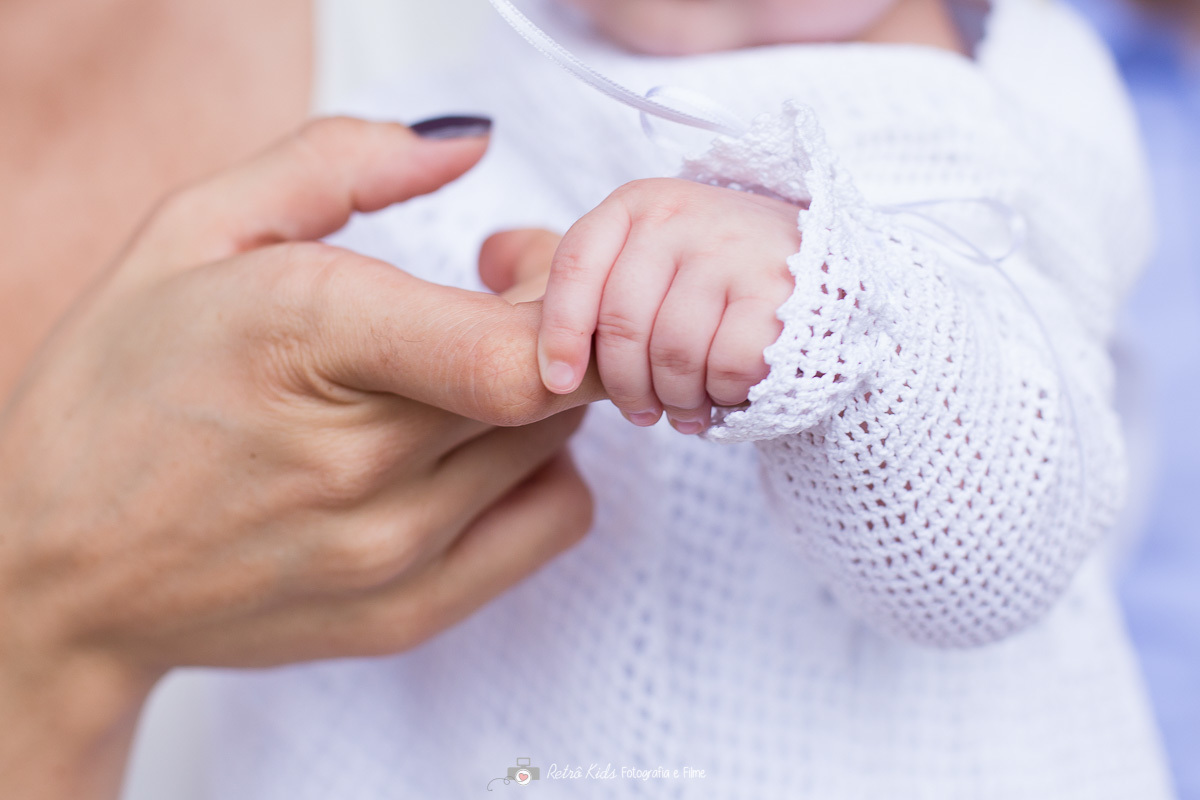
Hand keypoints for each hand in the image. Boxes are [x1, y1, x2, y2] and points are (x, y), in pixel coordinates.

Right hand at [0, 117, 600, 799]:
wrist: (55, 575)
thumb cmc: (113, 395)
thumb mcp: (193, 230)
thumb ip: (338, 162)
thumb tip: (464, 145)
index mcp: (306, 341)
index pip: (513, 347)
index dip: (555, 288)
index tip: (514, 262)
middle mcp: (361, 465)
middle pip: (552, 384)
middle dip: (548, 319)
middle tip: (490, 294)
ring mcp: (391, 554)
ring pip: (559, 444)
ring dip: (538, 392)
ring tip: (461, 371)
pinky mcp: (411, 613)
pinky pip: (553, 521)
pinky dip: (540, 470)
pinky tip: (475, 449)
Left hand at [536, 178, 799, 432]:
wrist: (825, 279)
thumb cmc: (718, 280)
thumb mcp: (648, 253)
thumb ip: (584, 269)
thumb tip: (491, 257)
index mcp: (641, 204)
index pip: (576, 266)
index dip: (558, 333)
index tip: (554, 381)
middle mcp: (686, 215)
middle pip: (622, 323)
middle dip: (625, 383)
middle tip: (641, 410)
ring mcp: (737, 250)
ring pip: (672, 352)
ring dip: (673, 397)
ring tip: (683, 407)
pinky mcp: (782, 293)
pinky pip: (725, 366)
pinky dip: (718, 396)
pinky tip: (721, 399)